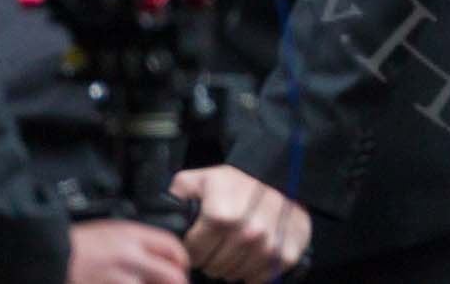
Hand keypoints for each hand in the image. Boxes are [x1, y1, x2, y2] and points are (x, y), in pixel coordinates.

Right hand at [67, 220, 189, 283]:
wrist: (45, 255)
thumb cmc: (74, 244)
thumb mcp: (109, 230)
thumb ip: (135, 241)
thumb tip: (158, 255)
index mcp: (131, 235)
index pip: (172, 247)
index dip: (181, 261)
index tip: (181, 269)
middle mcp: (129, 257)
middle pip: (171, 276)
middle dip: (177, 283)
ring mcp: (118, 279)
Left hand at [168, 165, 308, 282]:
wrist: (279, 176)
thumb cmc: (234, 182)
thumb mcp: (199, 180)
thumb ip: (176, 197)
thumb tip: (161, 217)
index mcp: (222, 214)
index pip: (194, 253)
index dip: (191, 249)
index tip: (197, 241)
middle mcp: (249, 230)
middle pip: (214, 267)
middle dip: (210, 259)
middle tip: (215, 245)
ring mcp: (270, 243)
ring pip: (235, 275)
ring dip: (229, 267)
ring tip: (231, 249)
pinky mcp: (287, 252)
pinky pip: (260, 277)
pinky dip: (252, 272)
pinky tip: (250, 255)